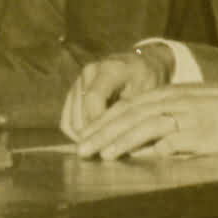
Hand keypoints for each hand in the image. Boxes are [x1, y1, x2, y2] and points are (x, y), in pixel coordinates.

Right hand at [60, 45, 175, 142]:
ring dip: (83, 137)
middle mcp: (89, 72)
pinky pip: (67, 118)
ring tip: (99, 150)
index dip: (98, 125)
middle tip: (105, 154)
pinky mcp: (74, 91)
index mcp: (110, 69)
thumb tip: (127, 144)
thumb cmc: (149, 79)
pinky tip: (93, 141)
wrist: (141, 62)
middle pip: (79, 113)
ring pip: (70, 119)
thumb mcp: (149, 93)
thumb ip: (135, 114)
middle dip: (90, 136)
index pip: (94, 99)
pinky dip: (77, 133)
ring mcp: (79, 81)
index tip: (108, 146)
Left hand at [72, 75, 217, 159]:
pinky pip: (164, 140)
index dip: (103, 122)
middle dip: (99, 132)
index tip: (83, 137)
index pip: (128, 107)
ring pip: (140, 125)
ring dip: (114, 140)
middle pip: (127, 115)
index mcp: (171, 94)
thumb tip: (148, 145)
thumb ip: (172, 124)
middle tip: (78, 149)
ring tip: (94, 154)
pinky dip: (141, 147)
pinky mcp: (198, 132)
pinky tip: (126, 156)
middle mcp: (173, 101)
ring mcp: (184, 116)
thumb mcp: (197, 109)